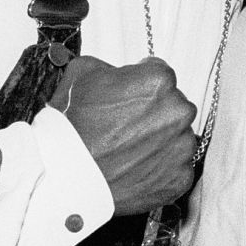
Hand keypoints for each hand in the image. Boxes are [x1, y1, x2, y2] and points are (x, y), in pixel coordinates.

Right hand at [46, 55, 197, 214]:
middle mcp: (178, 112)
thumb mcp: (83, 71)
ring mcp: (181, 147)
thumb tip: (120, 73)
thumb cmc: (72, 124)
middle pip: (174, 108)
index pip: (162, 77)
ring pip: (177, 139)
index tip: (130, 98)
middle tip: (126, 127)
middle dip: (155, 114)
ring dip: (160, 142)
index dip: (143, 87)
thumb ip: (113, 66)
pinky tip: (135, 168)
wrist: (65, 172)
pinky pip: (176, 169)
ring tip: (129, 150)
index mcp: (160, 82)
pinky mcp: (179, 178)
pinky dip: (160, 170)